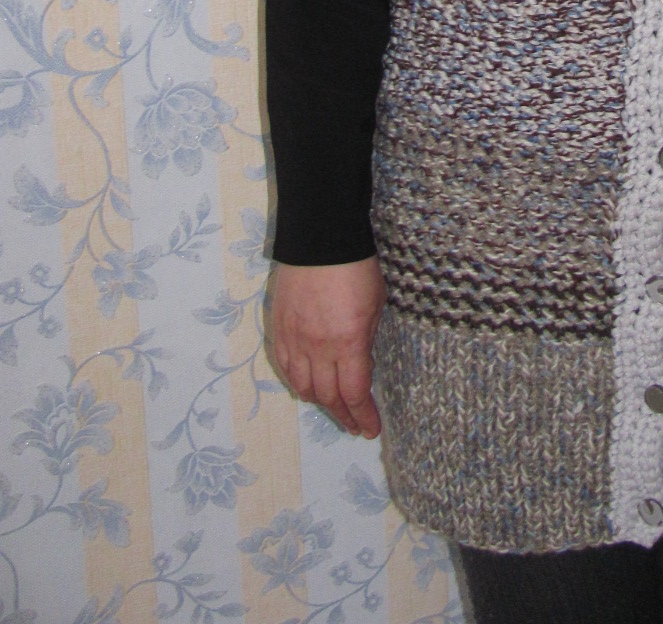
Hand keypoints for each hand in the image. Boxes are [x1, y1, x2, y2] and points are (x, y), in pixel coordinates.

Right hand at [271, 256, 385, 435]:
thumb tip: (361, 364)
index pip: (354, 393)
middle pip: (328, 396)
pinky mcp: (279, 328)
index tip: (370, 429)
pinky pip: (285, 367)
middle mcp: (318, 348)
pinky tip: (306, 386)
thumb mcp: (376, 305)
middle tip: (355, 425)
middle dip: (343, 415)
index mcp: (348, 343)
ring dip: (319, 402)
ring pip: (303, 386)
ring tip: (333, 408)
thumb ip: (366, 339)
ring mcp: (294, 339)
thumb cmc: (357, 268)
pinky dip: (297, 381)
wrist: (321, 239)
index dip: (363, 416)